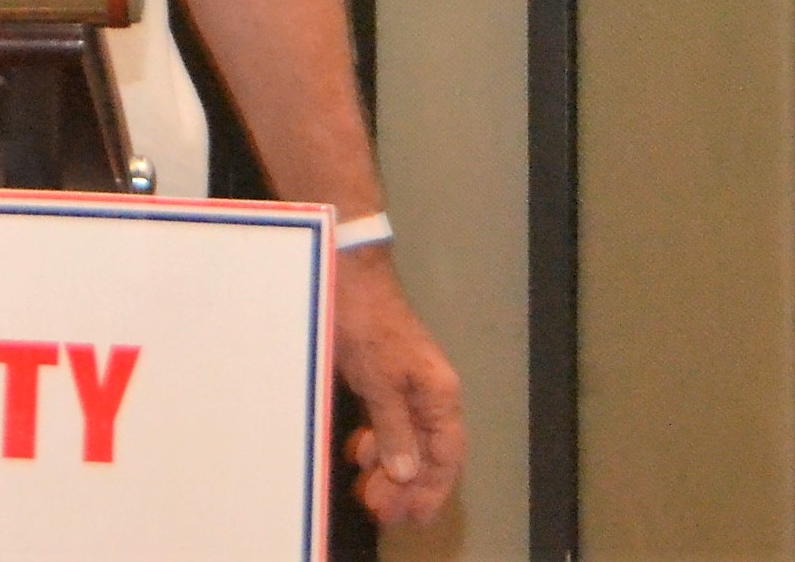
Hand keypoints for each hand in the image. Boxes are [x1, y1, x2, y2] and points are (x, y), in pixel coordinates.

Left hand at [334, 247, 463, 525]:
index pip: (447, 454)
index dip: (434, 489)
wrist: (346, 276)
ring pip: (406, 439)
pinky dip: (377, 443)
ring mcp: (405, 384)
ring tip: (368, 490)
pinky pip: (387, 423)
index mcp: (438, 392)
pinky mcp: (382, 378)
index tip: (414, 518)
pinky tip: (360, 453)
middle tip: (381, 510)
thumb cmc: (367, 323)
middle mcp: (429, 391)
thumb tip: (409, 473)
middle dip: (408, 486)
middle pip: (428, 452)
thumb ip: (395, 429)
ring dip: (390, 468)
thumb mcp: (380, 382)